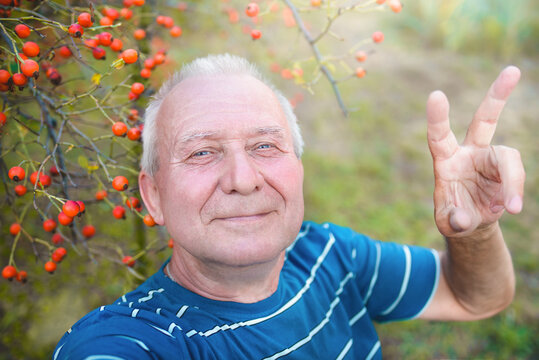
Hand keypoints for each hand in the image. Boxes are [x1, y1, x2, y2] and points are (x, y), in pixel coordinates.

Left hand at [426, 66, 524, 237]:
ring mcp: (491, 159)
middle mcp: (469, 152)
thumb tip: (464, 218)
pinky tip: (509, 208)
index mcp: (445, 160)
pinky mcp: (508, 169)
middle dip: (498, 95)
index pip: (438, 136)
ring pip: (508, 157)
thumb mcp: (448, 222)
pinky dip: (515, 192)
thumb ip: (452, 221)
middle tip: (513, 70)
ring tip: (510, 208)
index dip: (437, 118)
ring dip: (512, 182)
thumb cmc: (454, 216)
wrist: (472, 222)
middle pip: (484, 119)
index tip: (436, 95)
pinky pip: (517, 176)